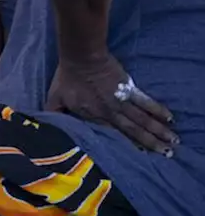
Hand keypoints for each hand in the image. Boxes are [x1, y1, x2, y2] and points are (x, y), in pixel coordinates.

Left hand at [45, 54, 177, 156]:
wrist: (81, 56)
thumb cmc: (67, 77)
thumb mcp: (54, 99)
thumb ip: (53, 114)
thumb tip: (44, 127)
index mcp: (92, 117)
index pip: (112, 136)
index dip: (126, 148)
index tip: (140, 158)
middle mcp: (109, 112)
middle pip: (132, 132)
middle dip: (149, 144)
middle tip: (165, 154)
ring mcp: (121, 100)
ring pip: (142, 120)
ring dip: (157, 131)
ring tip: (171, 141)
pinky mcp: (129, 88)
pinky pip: (145, 101)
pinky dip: (157, 110)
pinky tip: (168, 118)